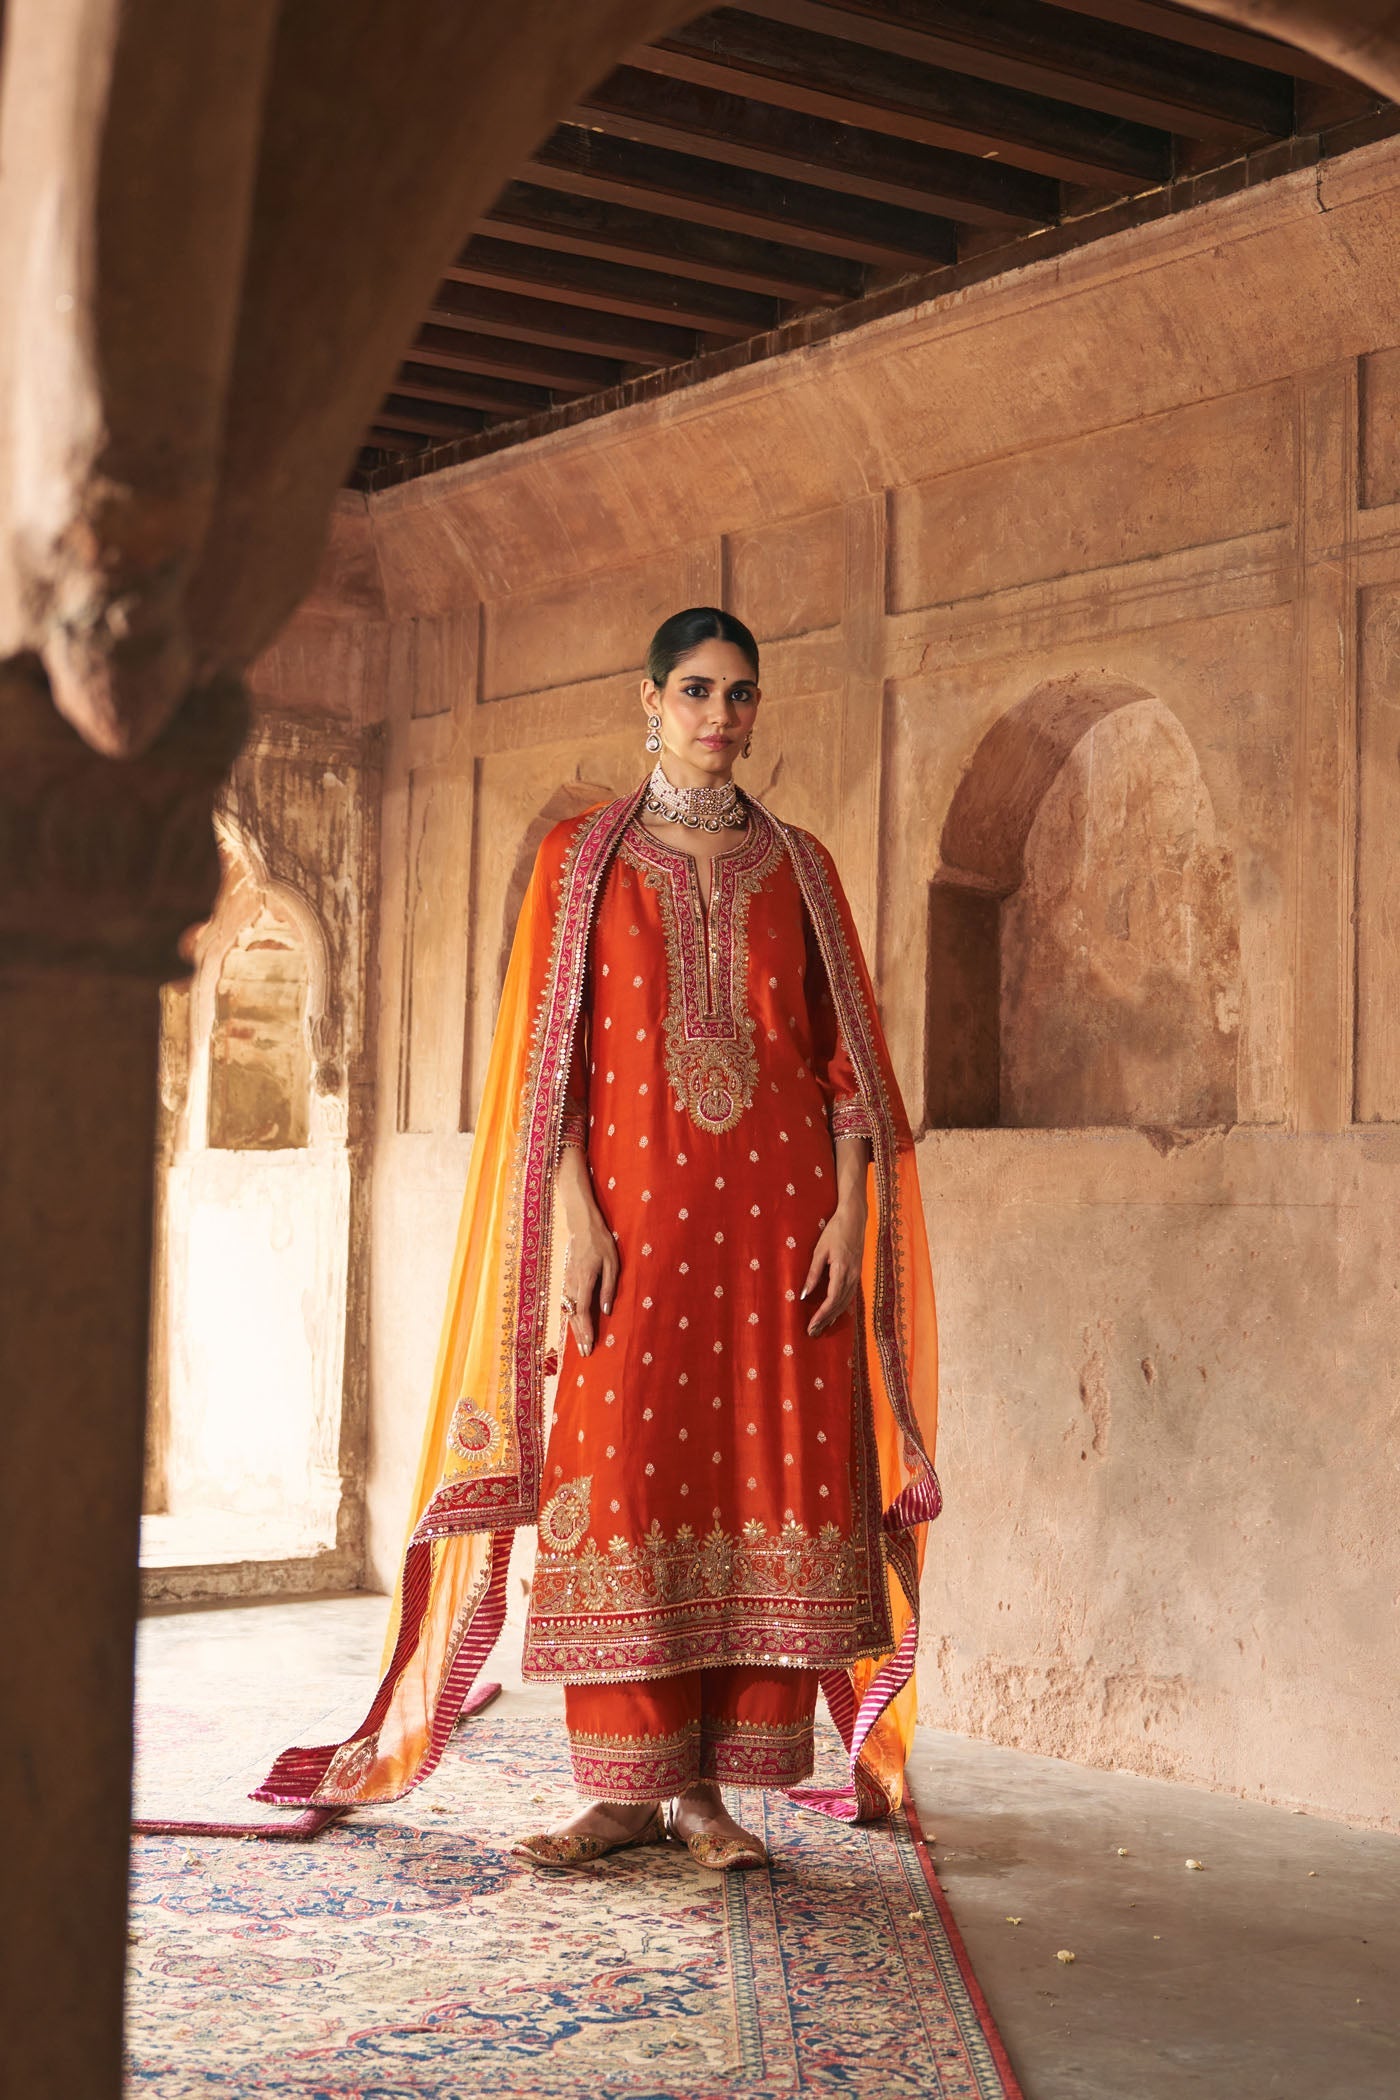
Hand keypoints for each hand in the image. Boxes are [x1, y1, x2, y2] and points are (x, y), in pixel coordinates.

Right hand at [561, 1206, 618, 1356]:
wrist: (581, 1225)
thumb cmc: (601, 1242)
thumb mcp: (612, 1263)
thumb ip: (608, 1287)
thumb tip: (606, 1311)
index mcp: (584, 1280)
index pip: (583, 1311)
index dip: (586, 1330)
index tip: (590, 1344)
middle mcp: (572, 1284)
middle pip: (573, 1315)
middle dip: (579, 1335)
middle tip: (585, 1353)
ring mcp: (566, 1281)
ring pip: (568, 1311)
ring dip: (574, 1329)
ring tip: (580, 1344)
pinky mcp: (566, 1279)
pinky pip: (567, 1303)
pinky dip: (570, 1317)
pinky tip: (574, 1326)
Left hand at [800, 1198, 865, 1337]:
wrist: (855, 1218)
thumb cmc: (835, 1231)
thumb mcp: (819, 1251)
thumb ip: (813, 1273)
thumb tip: (803, 1294)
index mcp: (842, 1270)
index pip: (831, 1299)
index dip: (822, 1315)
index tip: (811, 1325)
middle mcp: (852, 1276)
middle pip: (839, 1305)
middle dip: (826, 1320)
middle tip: (813, 1333)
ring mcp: (857, 1275)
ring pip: (846, 1302)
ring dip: (834, 1316)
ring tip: (822, 1328)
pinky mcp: (857, 1273)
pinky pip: (850, 1296)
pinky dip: (841, 1307)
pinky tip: (835, 1314)